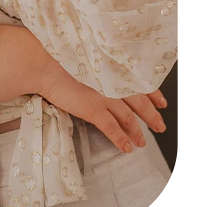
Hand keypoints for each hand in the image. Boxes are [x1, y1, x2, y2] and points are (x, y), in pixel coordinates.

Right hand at [39, 52, 166, 153]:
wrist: (45, 66)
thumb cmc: (59, 59)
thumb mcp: (86, 59)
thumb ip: (99, 68)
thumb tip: (105, 75)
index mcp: (110, 68)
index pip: (139, 80)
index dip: (152, 92)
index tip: (161, 101)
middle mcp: (111, 80)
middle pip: (139, 99)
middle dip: (151, 114)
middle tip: (160, 125)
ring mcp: (103, 95)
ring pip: (129, 116)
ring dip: (137, 131)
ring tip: (142, 142)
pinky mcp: (93, 108)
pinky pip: (112, 127)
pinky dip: (121, 139)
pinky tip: (126, 148)